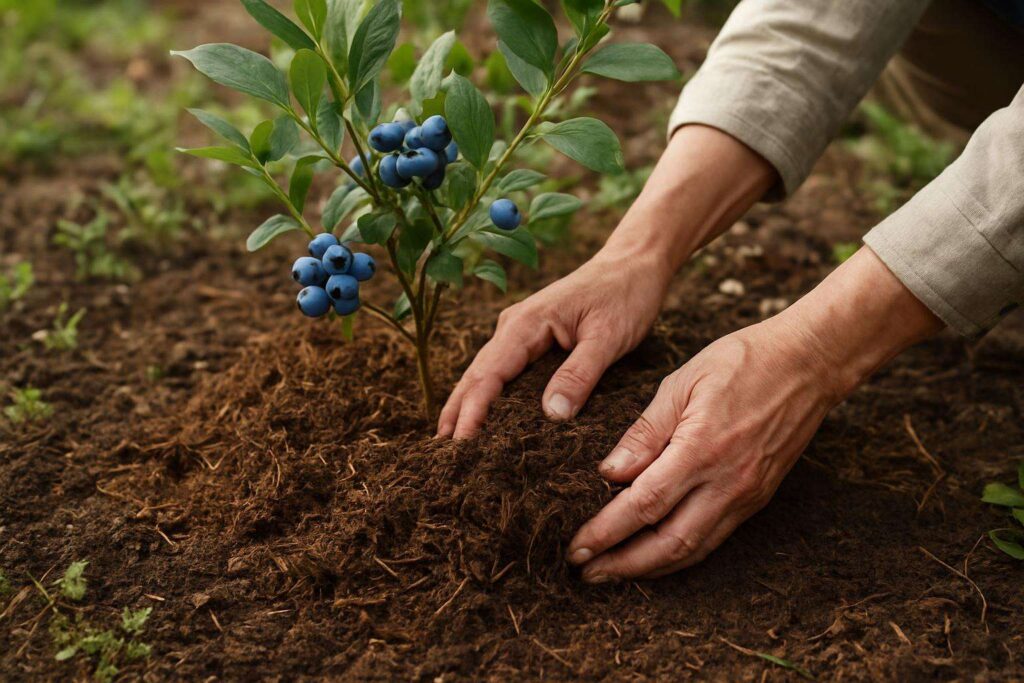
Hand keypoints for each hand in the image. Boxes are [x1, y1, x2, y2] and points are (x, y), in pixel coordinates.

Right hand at [436, 249, 670, 437]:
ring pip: (485, 375)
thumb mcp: (609, 337)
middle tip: (442, 457)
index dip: (472, 412)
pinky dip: (487, 396)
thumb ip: (580, 374)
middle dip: (457, 414)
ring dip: (466, 407)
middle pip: (476, 376)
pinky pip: (503, 373)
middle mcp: (514, 327)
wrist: (634, 263)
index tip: (460, 445)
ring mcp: (520, 333)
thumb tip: (552, 416)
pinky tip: (483, 419)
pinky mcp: (533, 341)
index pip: (488, 375)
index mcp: (526, 324)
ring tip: (450, 445)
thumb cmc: (625, 294)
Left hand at [568, 248, 942, 579]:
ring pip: (693, 549)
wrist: (809, 363)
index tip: (577, 548)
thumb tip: (609, 473)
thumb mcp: (682, 382)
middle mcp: (727, 482)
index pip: (644, 505)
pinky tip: (657, 557)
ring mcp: (747, 495)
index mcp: (702, 449)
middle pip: (668, 543)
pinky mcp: (758, 497)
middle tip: (585, 572)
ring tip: (613, 573)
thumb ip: (645, 432)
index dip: (607, 532)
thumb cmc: (741, 362)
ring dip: (650, 568)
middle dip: (622, 564)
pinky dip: (681, 554)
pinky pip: (715, 538)